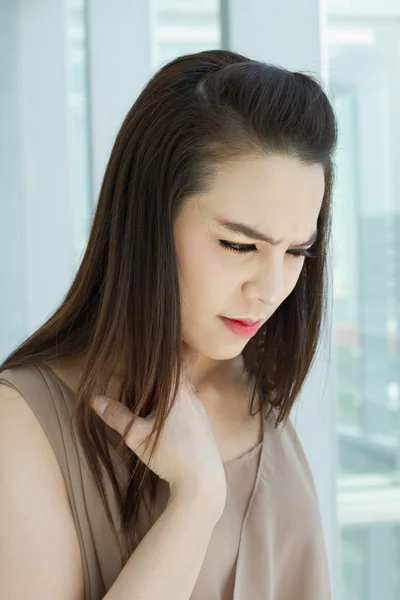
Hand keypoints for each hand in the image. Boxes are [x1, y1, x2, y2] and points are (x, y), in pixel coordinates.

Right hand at [91, 343, 226, 508]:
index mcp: (178, 392)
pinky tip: (170, 418)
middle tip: (158, 360)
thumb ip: (117, 416)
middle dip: (172, 365)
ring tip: (158, 392)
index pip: (182, 356)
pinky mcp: (205, 426)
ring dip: (174, 389)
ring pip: (187, 391)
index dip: (177, 343)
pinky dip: (180, 405)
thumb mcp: (137, 437)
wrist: (204, 482)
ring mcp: (201, 411)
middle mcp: (193, 396)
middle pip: (184, 371)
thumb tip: (95, 399)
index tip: (171, 331)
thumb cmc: (172, 455)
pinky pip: (191, 407)